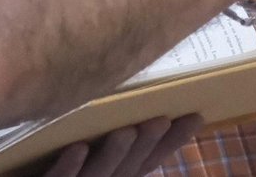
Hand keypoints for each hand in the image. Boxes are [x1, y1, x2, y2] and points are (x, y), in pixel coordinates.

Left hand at [42, 115, 203, 176]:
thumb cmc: (59, 166)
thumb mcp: (87, 153)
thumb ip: (107, 134)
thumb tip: (129, 87)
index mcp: (114, 175)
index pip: (148, 160)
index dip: (172, 141)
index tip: (195, 116)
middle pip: (128, 167)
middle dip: (146, 145)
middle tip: (162, 119)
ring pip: (98, 175)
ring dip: (114, 154)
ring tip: (128, 131)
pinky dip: (68, 166)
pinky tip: (76, 148)